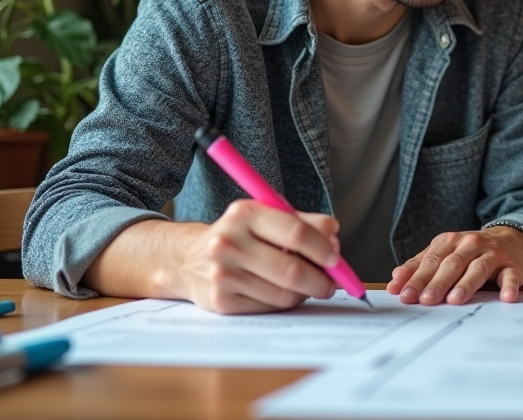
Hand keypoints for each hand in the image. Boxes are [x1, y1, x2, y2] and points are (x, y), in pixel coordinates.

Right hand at [171, 200, 340, 313]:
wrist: (186, 259)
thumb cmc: (239, 235)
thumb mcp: (265, 216)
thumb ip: (302, 221)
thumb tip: (333, 235)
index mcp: (244, 214)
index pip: (295, 233)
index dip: (322, 247)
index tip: (336, 257)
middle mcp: (229, 243)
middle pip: (292, 269)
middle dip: (321, 279)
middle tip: (332, 282)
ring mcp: (222, 274)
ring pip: (284, 293)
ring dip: (305, 292)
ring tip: (309, 286)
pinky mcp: (221, 302)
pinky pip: (269, 307)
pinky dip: (285, 302)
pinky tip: (285, 293)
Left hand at [387, 227, 522, 304]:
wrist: (510, 239)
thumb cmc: (470, 252)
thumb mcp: (444, 253)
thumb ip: (419, 266)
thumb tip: (395, 282)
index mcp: (449, 241)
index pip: (430, 261)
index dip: (416, 278)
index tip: (404, 295)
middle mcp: (470, 244)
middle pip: (451, 264)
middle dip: (437, 283)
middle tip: (426, 300)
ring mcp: (492, 254)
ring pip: (477, 268)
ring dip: (466, 284)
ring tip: (455, 299)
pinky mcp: (511, 265)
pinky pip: (510, 276)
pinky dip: (509, 286)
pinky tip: (505, 297)